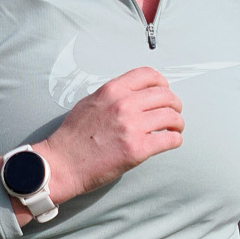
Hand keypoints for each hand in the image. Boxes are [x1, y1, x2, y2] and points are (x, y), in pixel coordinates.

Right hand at [37, 68, 184, 206]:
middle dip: (174, 104)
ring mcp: (132, 127)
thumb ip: (112, 96)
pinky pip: (169, 139)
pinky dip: (175, 139)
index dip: (162, 83)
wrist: (62, 163)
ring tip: (174, 128)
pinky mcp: (137, 149)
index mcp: (112, 90)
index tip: (164, 91)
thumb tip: (133, 95)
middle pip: (165, 95)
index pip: (148, 75)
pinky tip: (171, 141)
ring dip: (177, 122)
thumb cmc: (72, 137)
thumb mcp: (90, 103)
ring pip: (171, 117)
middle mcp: (124, 105)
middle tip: (174, 113)